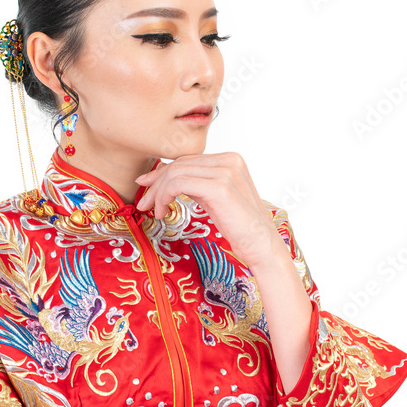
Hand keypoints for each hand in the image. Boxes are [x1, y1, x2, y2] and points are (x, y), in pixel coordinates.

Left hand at [135, 152, 280, 268]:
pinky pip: (178, 184)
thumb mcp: (216, 199)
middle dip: (156, 182)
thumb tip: (168, 178)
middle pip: (179, 164)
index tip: (147, 185)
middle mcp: (229, 161)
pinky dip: (164, 196)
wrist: (262, 245)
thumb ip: (197, 184)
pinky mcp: (218, 187)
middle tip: (144, 202)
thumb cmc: (241, 227)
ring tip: (153, 210)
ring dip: (157, 192)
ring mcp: (225, 172)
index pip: (187, 160)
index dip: (163, 172)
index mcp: (230, 160)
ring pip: (175, 173)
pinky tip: (163, 212)